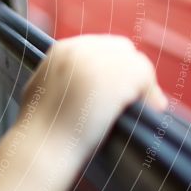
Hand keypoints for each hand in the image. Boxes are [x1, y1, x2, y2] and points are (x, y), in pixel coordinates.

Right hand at [20, 34, 168, 156]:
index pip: (98, 47)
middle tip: (132, 97)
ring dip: (140, 84)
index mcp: (60, 50)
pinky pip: (146, 76)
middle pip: (120, 49)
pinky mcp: (119, 75)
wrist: (42, 144)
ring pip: (136, 62)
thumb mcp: (42, 92)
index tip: (114, 88)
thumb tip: (85, 85)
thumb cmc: (39, 130)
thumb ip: (63, 79)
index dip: (110, 68)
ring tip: (145, 106)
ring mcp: (100, 60)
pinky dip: (151, 93)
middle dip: (126, 72)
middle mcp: (80, 48)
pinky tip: (150, 108)